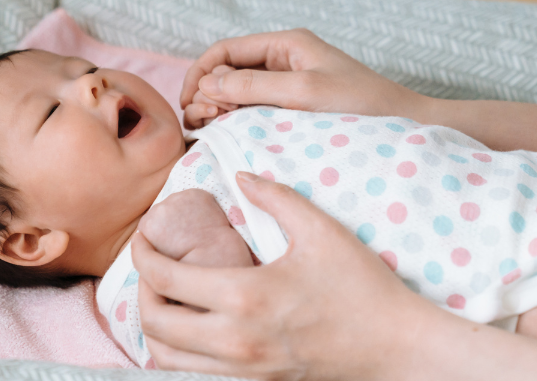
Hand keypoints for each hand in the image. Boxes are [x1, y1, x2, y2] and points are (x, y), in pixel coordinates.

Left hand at [131, 173, 428, 379]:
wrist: (396, 347)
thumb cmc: (362, 287)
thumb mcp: (321, 230)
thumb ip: (275, 196)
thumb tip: (240, 175)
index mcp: (244, 297)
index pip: (164, 279)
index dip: (143, 253)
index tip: (145, 235)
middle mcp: (234, 341)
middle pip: (154, 324)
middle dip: (140, 290)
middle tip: (152, 264)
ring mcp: (243, 370)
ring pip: (167, 358)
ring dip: (155, 326)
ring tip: (167, 296)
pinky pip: (195, 374)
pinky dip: (180, 351)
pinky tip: (195, 324)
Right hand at [179, 29, 419, 127]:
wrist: (403, 124)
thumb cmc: (361, 105)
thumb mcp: (304, 93)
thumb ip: (255, 85)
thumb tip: (208, 82)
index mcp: (286, 43)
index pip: (226, 49)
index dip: (201, 72)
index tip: (189, 102)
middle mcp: (285, 58)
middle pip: (228, 69)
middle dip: (207, 92)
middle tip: (201, 122)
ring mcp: (290, 82)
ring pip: (239, 90)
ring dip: (220, 106)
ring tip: (212, 129)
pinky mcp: (295, 105)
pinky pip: (256, 106)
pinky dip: (238, 118)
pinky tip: (232, 134)